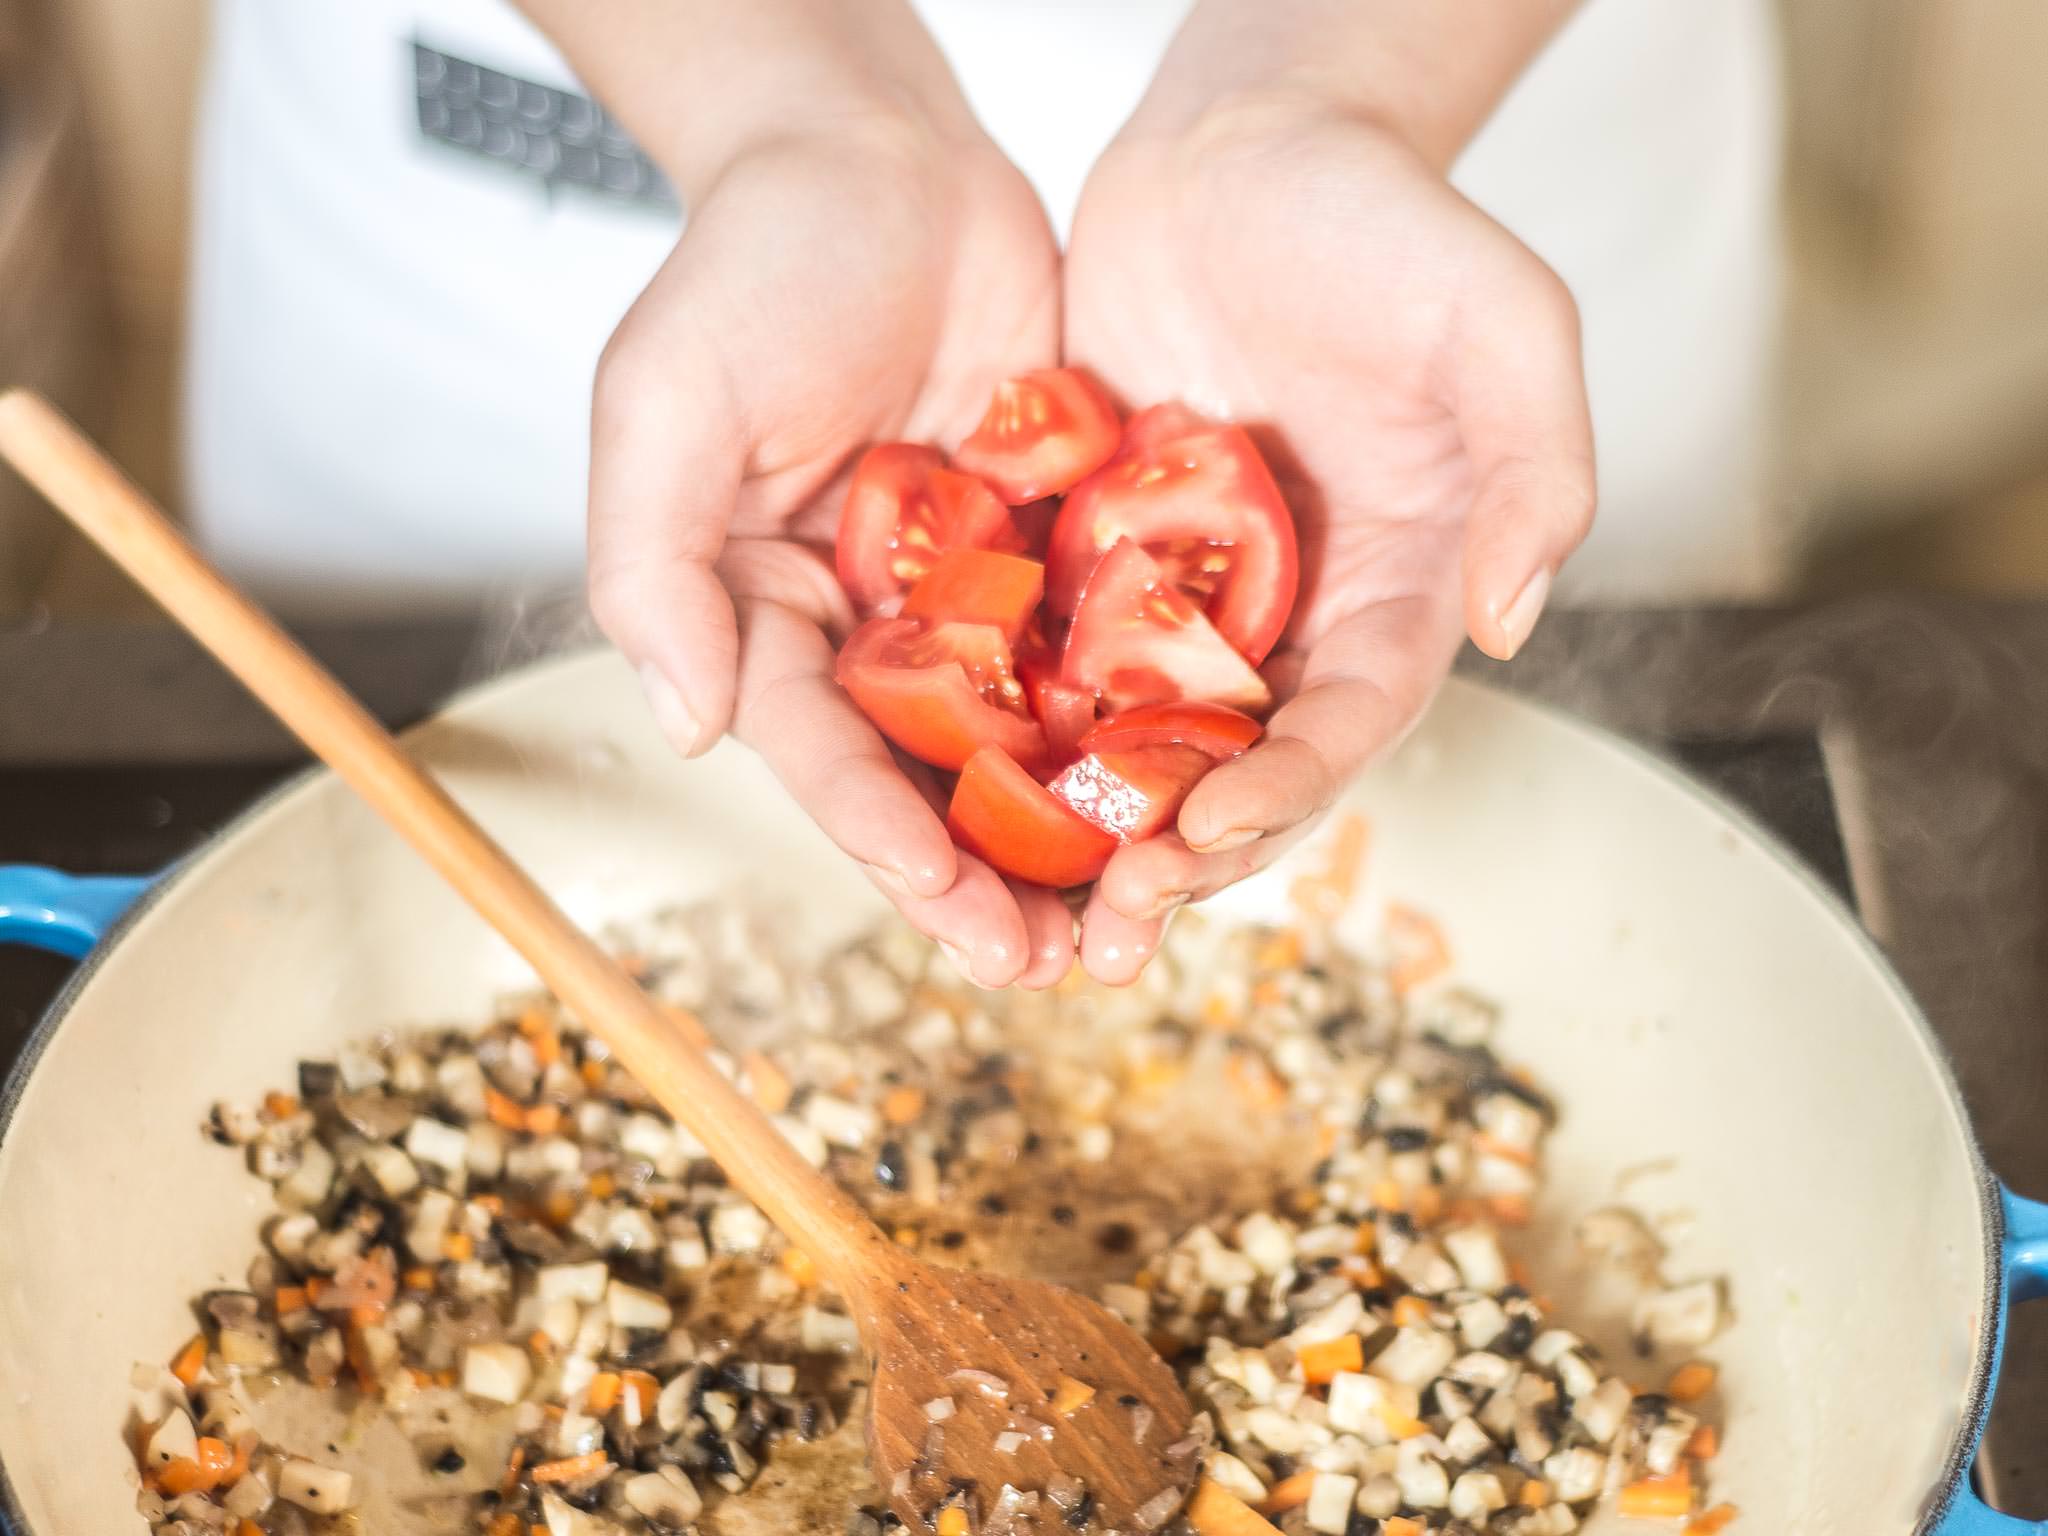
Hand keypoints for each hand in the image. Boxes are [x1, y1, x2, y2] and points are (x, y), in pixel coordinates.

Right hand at [581, 55, 1069, 986]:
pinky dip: (1139, 711)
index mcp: (764, 615)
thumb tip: (686, 730)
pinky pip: (1100, 640)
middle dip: (985, 875)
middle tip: (1054, 962)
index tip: (948, 901)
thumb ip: (651, 567)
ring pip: (1024, 735)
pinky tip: (1195, 772)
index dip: (880, 835)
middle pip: (929, 776)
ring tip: (1133, 907)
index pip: (824, 753)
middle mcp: (869, 625)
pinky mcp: (1053, 545)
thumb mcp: (664, 403)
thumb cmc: (750, 263)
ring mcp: (967, 593)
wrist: (878, 153)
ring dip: (1072, 827)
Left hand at [1063, 89, 1595, 979]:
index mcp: (1396, 586)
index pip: (1349, 719)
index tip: (1212, 833)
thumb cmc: (1388, 220)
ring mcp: (1188, 592)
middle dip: (1181, 851)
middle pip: (1239, 762)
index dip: (1288, 789)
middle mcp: (1291, 612)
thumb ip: (1535, 465)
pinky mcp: (1096, 552)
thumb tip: (1515, 618)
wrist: (1248, 142)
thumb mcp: (1501, 321)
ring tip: (1027, 899)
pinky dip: (1014, 720)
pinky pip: (1051, 651)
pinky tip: (951, 773)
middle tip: (1107, 924)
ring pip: (1139, 738)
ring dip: (1091, 828)